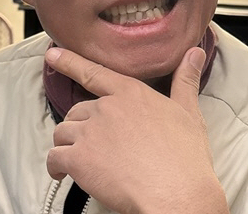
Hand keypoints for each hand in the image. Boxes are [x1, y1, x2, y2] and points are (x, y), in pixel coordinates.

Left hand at [45, 46, 228, 213]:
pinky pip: (54, 158)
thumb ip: (186, 81)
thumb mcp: (189, 113)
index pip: (94, 72)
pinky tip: (63, 174)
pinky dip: (55, 167)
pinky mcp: (79, 158)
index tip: (53, 55)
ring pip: (63, 133)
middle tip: (95, 146)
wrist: (176, 194)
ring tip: (81, 162)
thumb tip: (194, 53)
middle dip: (81, 127)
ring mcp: (90, 132)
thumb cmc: (185, 158)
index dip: (70, 61)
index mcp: (131, 93)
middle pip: (78, 111)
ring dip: (67, 146)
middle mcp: (107, 107)